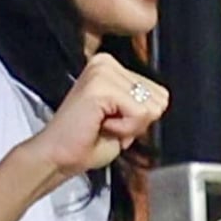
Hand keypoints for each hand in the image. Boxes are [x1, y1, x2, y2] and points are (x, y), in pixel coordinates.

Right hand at [21, 53, 168, 186]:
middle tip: (108, 127)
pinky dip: (125, 129)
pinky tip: (101, 127)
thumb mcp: (126, 119)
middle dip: (138, 122)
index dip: (140, 118)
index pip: (159, 92)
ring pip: (150, 106)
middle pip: (158, 97)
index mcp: (111, 66)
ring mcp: (102, 71)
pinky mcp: (100, 87)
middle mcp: (106, 62)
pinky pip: (138, 113)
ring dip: (130, 127)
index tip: (113, 122)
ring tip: (103, 127)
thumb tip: (163, 101)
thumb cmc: (86, 143)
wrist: (58, 157)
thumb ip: (144, 106)